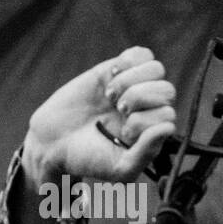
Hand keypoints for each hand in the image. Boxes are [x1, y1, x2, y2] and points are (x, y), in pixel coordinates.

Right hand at [23, 46, 176, 185]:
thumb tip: (168, 128)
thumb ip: (147, 152)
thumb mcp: (120, 169)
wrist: (54, 142)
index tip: (123, 132)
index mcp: (154, 132)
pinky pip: (141, 54)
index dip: (146, 121)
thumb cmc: (89, 159)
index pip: (168, 115)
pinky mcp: (117, 69)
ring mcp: (135, 87)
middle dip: (139, 98)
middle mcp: (149, 109)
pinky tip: (110, 76)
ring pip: (157, 69)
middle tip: (117, 110)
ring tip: (110, 95)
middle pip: (167, 90)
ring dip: (131, 81)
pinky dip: (127, 63)